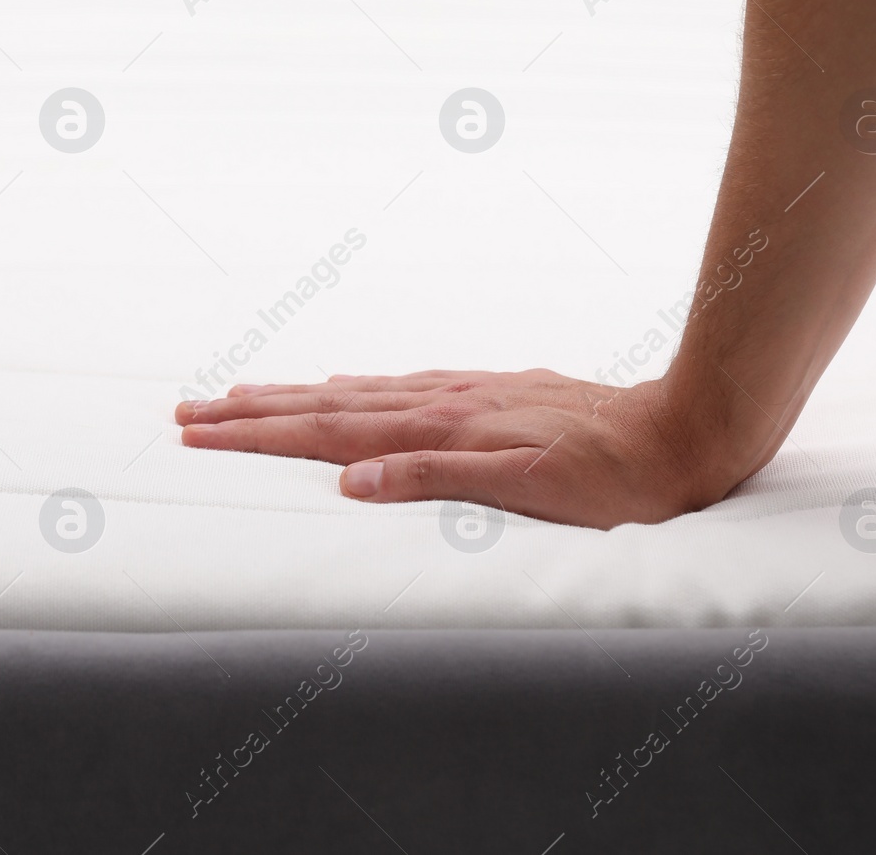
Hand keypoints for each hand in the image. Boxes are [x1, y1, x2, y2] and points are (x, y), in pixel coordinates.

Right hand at [175, 369, 765, 528]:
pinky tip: (345, 386)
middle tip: (192, 409)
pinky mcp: (489, 392)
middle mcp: (443, 403)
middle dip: (254, 410)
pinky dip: (356, 389)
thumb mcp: (527, 490)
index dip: (259, 434)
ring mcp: (464, 393)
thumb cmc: (612, 477)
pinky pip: (400, 386)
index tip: (201, 432)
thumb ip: (437, 479)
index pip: (327, 431)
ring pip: (358, 392)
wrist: (682, 430)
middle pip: (326, 404)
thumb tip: (352, 479)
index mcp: (441, 428)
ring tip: (245, 394)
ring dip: (295, 394)